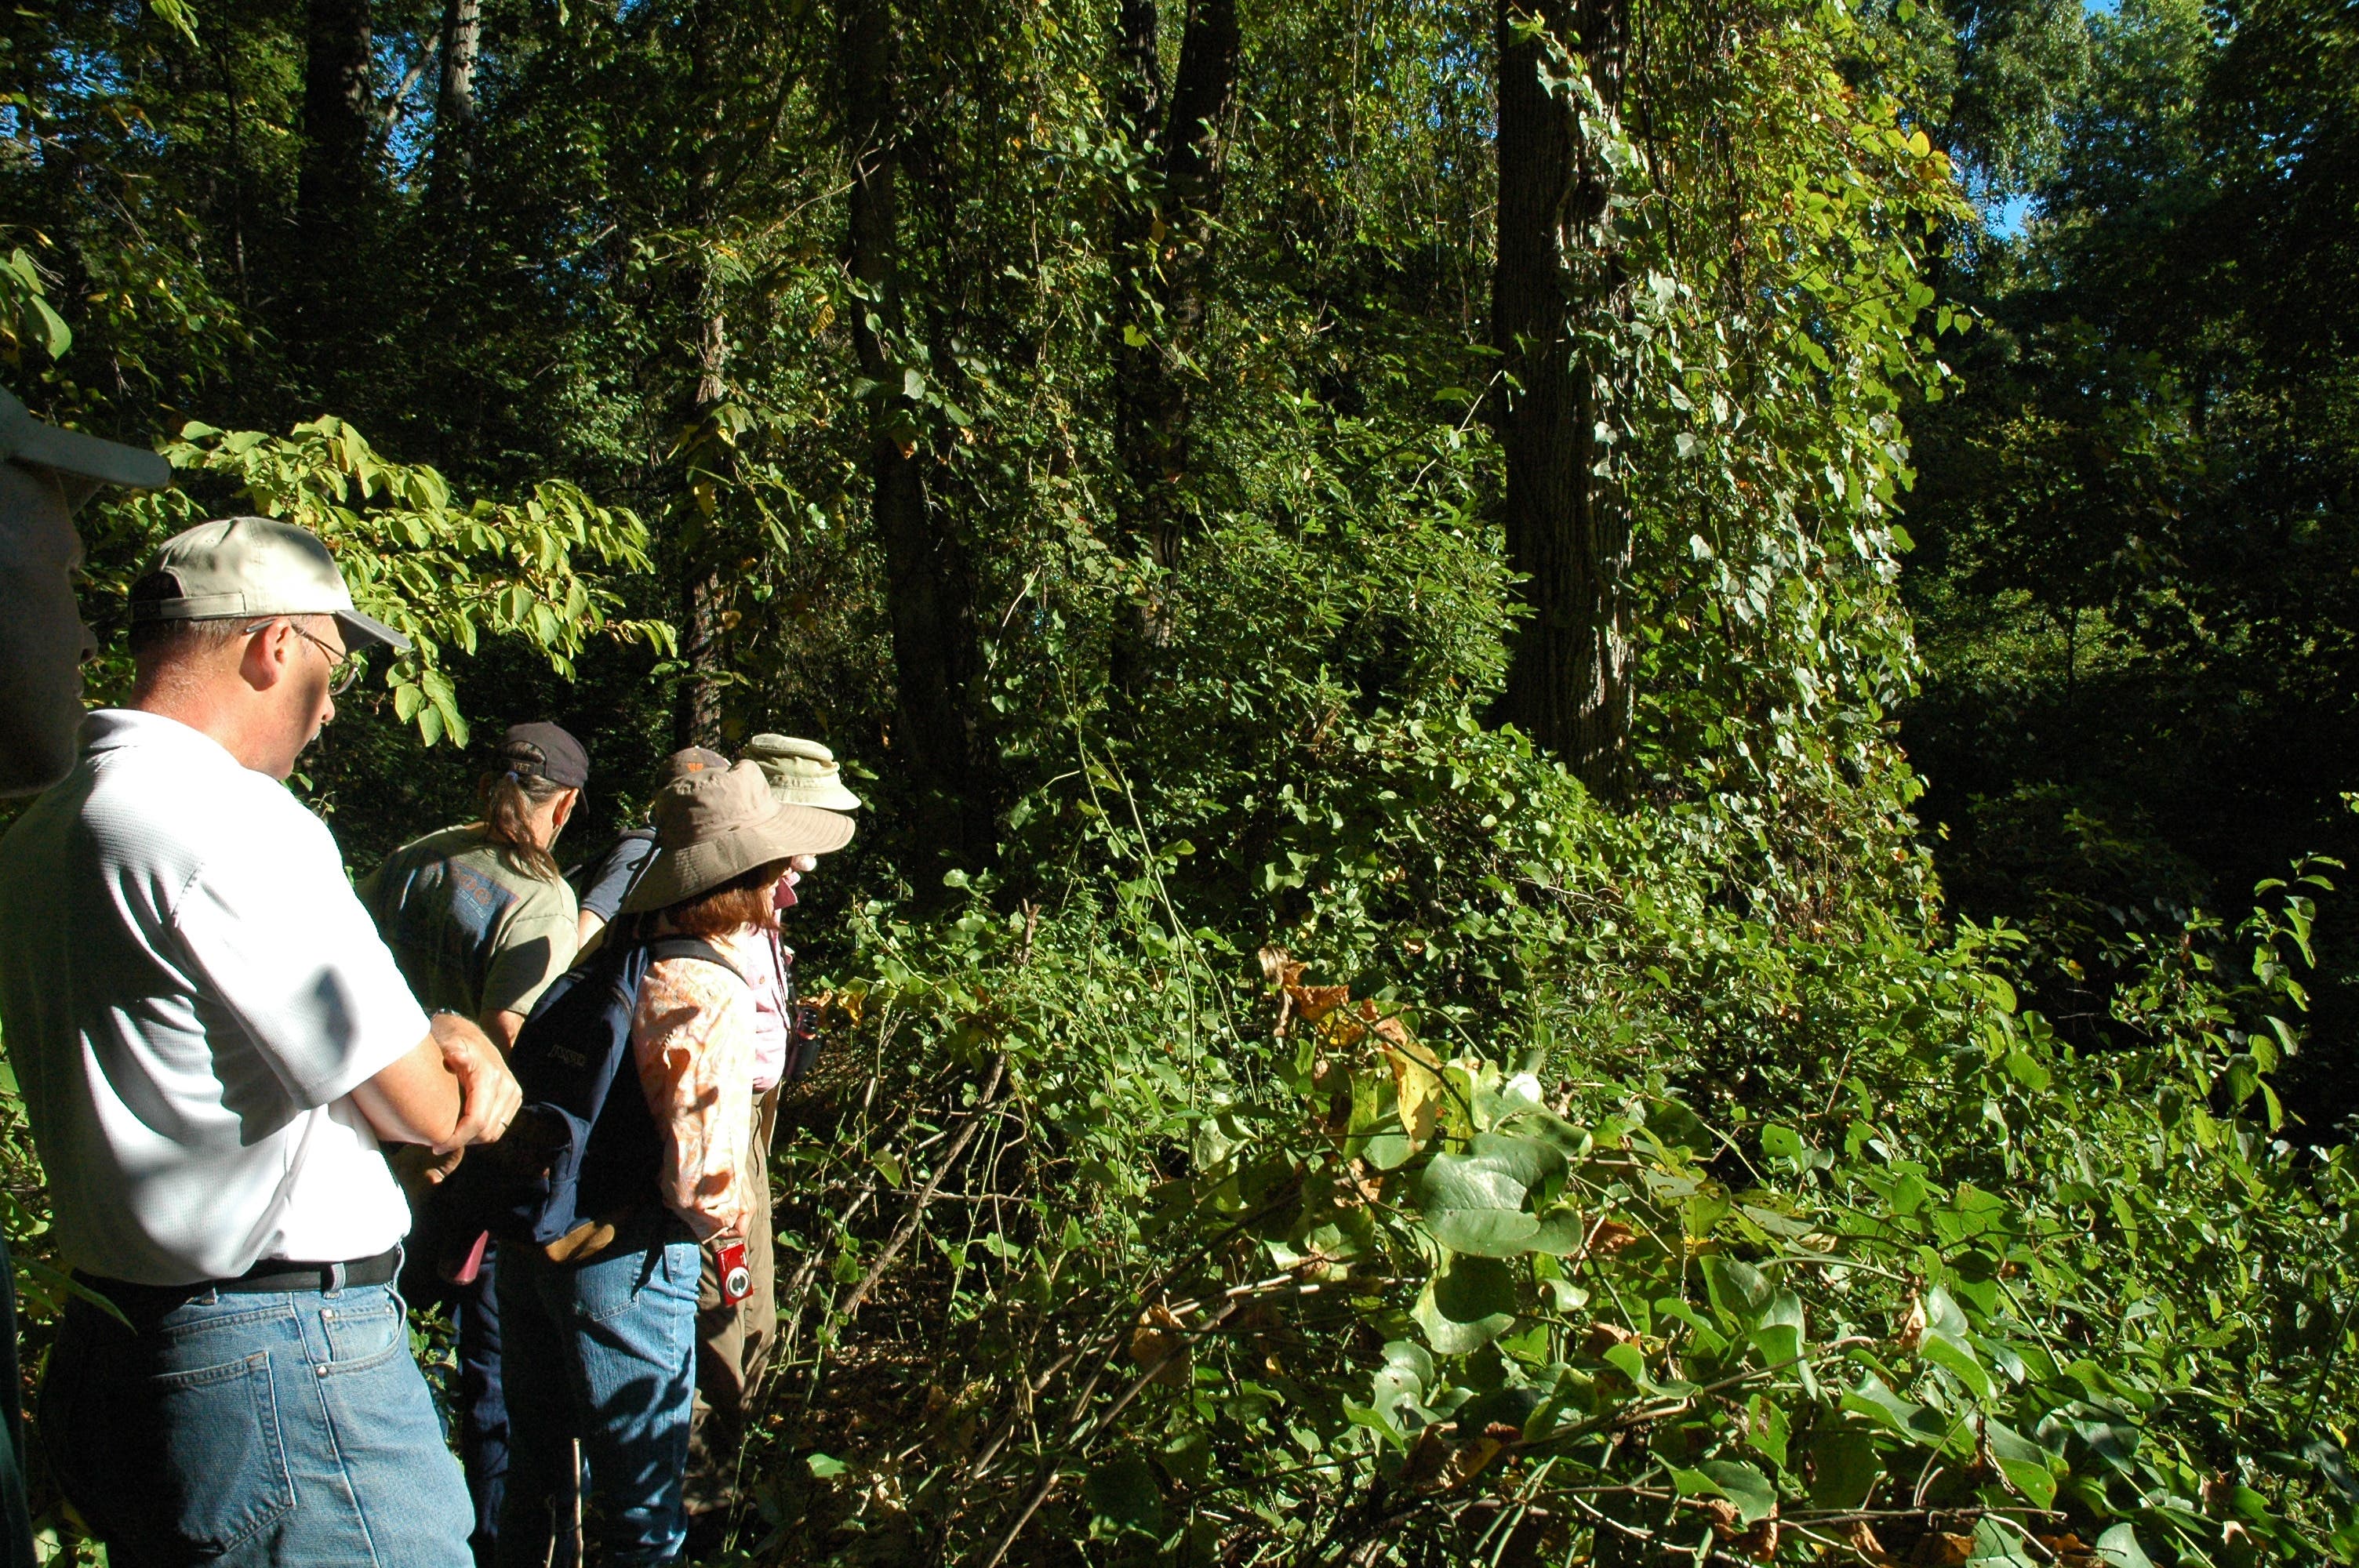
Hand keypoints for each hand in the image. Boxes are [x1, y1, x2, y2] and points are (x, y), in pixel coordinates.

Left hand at [430, 1013, 523, 1151]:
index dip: (456, 1139)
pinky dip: (480, 1132)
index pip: (477, 1121)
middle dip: (461, 1141)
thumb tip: (458, 1057)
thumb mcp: (448, 1044)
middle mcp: (506, 1086)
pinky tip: (463, 1127)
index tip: (435, 1145)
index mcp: (489, 1077)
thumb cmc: (452, 1042)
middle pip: (486, 1132)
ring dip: (471, 1139)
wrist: (469, 1035)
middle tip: (437, 1142)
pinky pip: (499, 1126)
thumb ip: (454, 1052)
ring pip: (493, 1133)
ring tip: (449, 1135)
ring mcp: (513, 1093)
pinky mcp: (514, 1098)